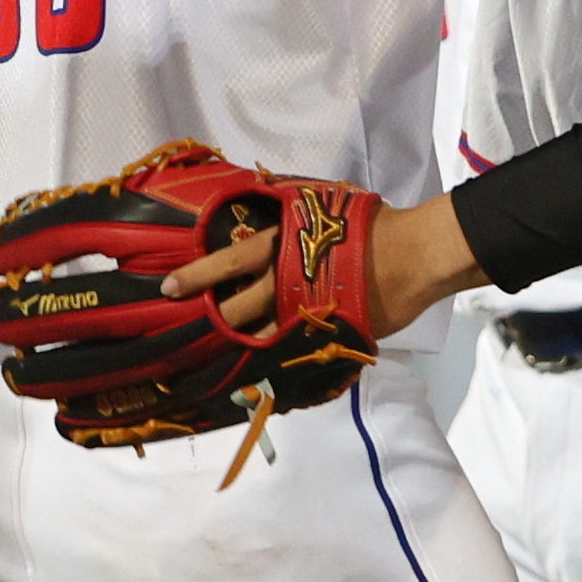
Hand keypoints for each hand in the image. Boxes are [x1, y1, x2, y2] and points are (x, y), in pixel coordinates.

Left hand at [167, 193, 491, 338]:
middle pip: (235, 310)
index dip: (196, 277)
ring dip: (239, 346)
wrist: (413, 256)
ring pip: (260, 337)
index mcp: (281, 246)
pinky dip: (275, 366)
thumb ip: (291, 215)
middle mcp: (285, 283)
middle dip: (211, 321)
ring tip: (217, 357)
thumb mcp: (321, 205)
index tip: (168, 289)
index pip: (227, 263)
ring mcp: (305, 314)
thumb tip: (263, 205)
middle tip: (188, 331)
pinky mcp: (325, 336)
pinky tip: (261, 376)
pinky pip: (293, 355)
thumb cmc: (370, 223)